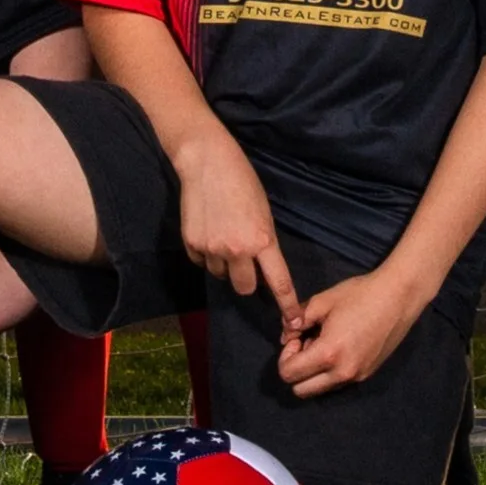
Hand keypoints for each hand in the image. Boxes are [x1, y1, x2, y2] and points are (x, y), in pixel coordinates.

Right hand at [172, 133, 297, 334]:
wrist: (207, 163)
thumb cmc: (243, 182)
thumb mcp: (264, 212)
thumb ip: (264, 241)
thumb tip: (262, 266)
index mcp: (263, 240)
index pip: (279, 281)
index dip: (287, 305)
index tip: (292, 322)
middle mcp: (238, 250)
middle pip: (244, 287)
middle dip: (245, 279)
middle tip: (243, 258)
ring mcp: (212, 249)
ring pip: (220, 274)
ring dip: (223, 263)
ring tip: (222, 232)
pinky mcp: (192, 244)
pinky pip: (201, 261)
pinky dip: (204, 252)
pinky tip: (207, 228)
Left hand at [275, 261, 432, 397]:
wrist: (399, 297)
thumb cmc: (360, 294)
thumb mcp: (321, 302)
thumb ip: (297, 320)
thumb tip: (286, 336)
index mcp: (328, 354)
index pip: (288, 374)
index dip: (285, 356)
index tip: (297, 337)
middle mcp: (342, 372)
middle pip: (300, 391)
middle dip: (296, 370)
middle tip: (305, 344)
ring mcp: (357, 377)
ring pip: (319, 389)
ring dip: (313, 373)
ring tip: (324, 344)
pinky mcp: (367, 375)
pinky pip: (337, 382)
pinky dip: (329, 371)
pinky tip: (340, 346)